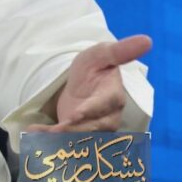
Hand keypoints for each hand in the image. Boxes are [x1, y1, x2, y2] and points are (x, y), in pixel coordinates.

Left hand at [27, 34, 151, 132]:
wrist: (83, 83)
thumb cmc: (94, 67)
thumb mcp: (100, 55)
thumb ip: (119, 51)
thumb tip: (147, 40)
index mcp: (113, 95)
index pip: (106, 105)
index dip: (92, 110)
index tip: (75, 115)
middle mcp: (108, 116)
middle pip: (94, 128)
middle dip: (74, 131)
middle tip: (54, 131)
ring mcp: (95, 128)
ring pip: (83, 139)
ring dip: (62, 139)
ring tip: (41, 137)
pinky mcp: (81, 135)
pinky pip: (69, 142)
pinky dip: (50, 140)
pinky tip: (34, 134)